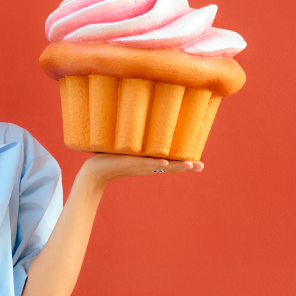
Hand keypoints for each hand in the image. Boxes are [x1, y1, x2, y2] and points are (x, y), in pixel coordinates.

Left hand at [80, 153, 203, 185]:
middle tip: (201, 166)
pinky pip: (144, 163)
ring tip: (190, 164)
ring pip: (161, 165)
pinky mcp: (129, 163)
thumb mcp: (127, 150)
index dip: (184, 164)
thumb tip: (140, 124)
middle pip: (171, 166)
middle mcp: (146, 166)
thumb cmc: (109, 159)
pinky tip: (164, 162)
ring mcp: (139, 165)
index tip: (200, 164)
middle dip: (186, 166)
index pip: (170, 163)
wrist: (94, 171)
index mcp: (148, 163)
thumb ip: (136, 141)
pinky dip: (154, 163)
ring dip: (175, 165)